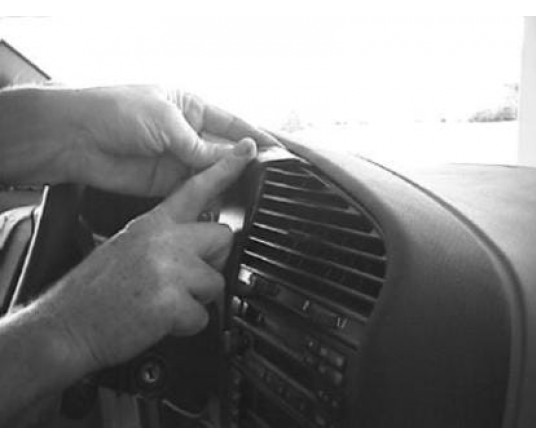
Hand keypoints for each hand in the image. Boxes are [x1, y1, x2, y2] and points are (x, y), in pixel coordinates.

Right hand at [36, 138, 255, 372]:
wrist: (65, 324)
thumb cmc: (94, 290)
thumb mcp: (127, 245)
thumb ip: (164, 237)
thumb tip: (196, 243)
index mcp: (152, 223)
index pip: (195, 189)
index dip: (223, 170)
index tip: (245, 151)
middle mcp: (164, 240)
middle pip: (222, 238)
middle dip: (212, 261)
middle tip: (184, 278)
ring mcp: (169, 269)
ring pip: (215, 282)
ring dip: (197, 299)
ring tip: (164, 302)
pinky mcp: (171, 302)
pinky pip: (203, 316)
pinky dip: (187, 325)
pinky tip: (160, 321)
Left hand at [65, 85, 277, 195]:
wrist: (75, 138)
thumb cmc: (116, 112)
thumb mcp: (168, 122)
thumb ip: (203, 147)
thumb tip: (238, 155)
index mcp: (191, 107)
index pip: (232, 123)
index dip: (254, 136)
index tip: (275, 150)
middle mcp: (188, 134)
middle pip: (225, 152)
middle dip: (242, 163)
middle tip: (262, 177)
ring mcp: (177, 159)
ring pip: (212, 174)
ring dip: (226, 182)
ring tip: (245, 191)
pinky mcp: (166, 182)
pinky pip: (194, 191)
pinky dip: (207, 197)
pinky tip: (220, 202)